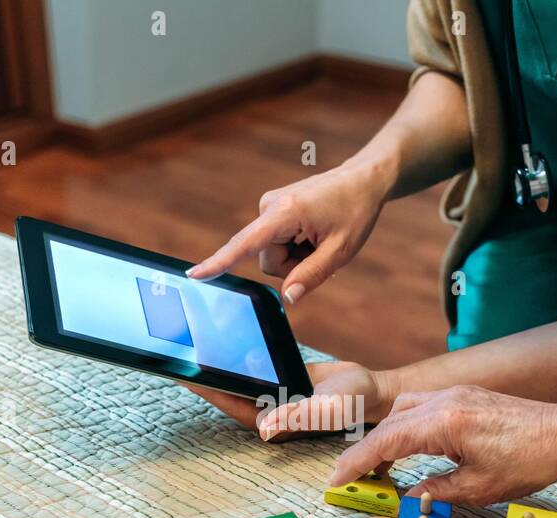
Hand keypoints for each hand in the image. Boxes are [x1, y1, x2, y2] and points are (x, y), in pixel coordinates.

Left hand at [182, 361, 394, 441]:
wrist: (371, 388)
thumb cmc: (353, 402)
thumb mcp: (329, 407)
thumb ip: (298, 416)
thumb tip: (266, 429)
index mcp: (274, 419)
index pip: (231, 403)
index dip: (207, 390)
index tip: (183, 373)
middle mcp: (268, 409)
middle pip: (229, 390)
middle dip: (205, 375)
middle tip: (178, 351)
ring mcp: (272, 394)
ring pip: (239, 377)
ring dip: (219, 363)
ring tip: (193, 342)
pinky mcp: (280, 379)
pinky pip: (255, 367)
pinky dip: (240, 355)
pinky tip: (226, 337)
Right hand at [185, 161, 390, 304]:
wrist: (362, 180)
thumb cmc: (355, 212)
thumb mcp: (341, 250)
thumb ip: (312, 275)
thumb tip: (287, 298)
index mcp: (285, 213)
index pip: (245, 245)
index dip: (220, 263)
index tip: (194, 275)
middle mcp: (269, 207)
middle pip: (266, 260)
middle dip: (293, 265)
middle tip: (322, 249)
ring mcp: (268, 207)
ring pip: (270, 255)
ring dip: (296, 256)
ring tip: (319, 239)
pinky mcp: (271, 211)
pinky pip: (275, 245)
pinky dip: (295, 247)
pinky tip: (312, 234)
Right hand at [327, 386, 556, 504]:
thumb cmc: (530, 460)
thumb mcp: (479, 488)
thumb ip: (436, 492)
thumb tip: (408, 498)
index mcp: (445, 422)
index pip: (386, 441)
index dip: (357, 462)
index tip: (337, 479)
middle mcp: (445, 400)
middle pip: (389, 423)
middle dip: (366, 451)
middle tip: (350, 477)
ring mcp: (456, 394)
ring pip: (404, 410)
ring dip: (387, 436)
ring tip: (379, 467)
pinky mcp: (466, 396)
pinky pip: (423, 407)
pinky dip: (408, 427)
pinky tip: (410, 448)